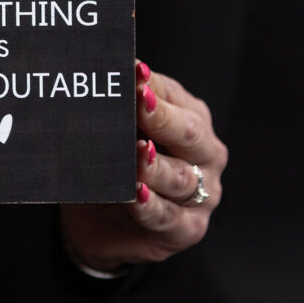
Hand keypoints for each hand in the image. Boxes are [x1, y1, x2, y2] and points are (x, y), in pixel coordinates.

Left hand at [60, 63, 227, 272]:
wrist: (98, 220)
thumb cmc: (114, 164)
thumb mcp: (116, 132)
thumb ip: (119, 109)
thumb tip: (108, 78)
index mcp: (191, 118)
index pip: (172, 96)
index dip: (151, 85)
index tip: (132, 73)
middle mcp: (205, 154)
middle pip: (189, 133)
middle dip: (163, 118)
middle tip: (140, 103)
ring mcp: (202, 193)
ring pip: (180, 177)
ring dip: (156, 165)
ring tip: (138, 153)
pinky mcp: (187, 229)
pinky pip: (168, 216)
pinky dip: (150, 205)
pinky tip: (135, 194)